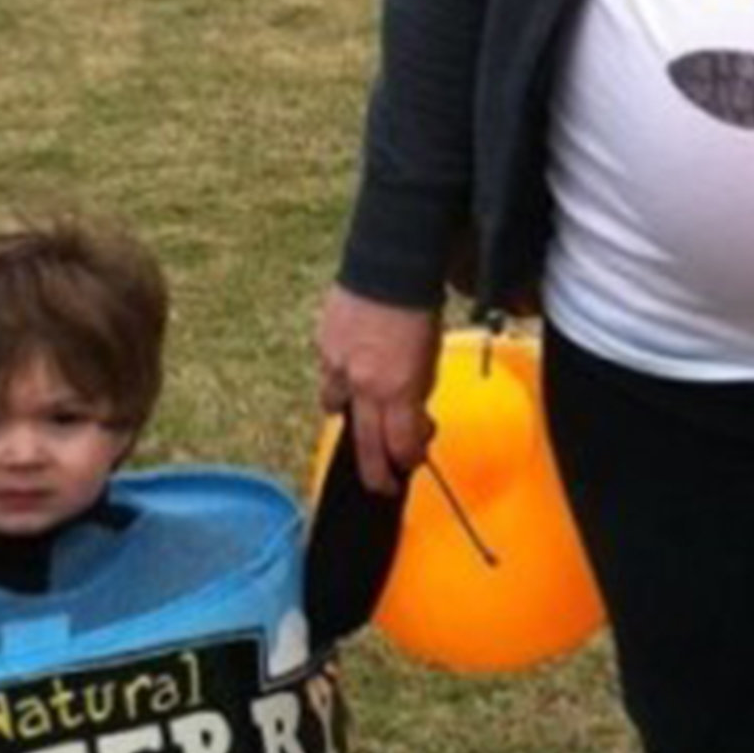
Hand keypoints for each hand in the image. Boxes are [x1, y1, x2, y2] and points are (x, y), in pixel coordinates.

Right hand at [317, 287, 441, 493]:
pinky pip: (329, 375)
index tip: (409, 464)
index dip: (406, 460)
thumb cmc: (419, 310)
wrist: (389, 267)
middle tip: (380, 485)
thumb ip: (418, 394)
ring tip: (363, 412)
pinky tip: (352, 369)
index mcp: (398, 389)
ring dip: (351, 416)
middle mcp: (364, 385)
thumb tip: (413, 418)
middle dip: (376, 471)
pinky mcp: (322, 347)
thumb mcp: (431, 360)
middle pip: (367, 445)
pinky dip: (340, 379)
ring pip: (336, 408)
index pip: (400, 444)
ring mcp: (338, 367)